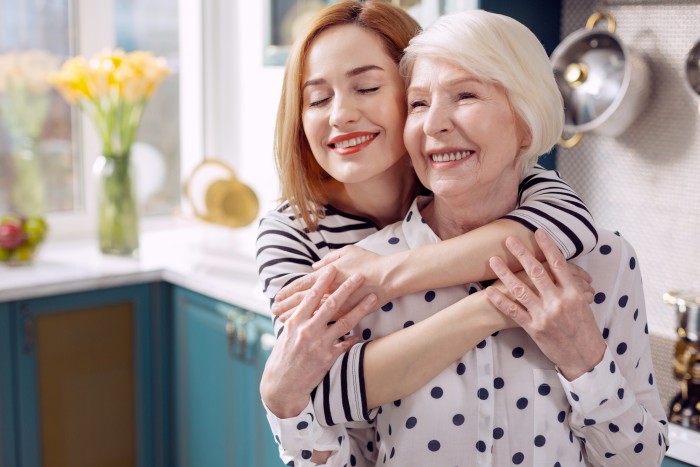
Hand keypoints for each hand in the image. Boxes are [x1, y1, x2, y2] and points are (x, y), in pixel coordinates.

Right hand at [260, 266, 377, 417]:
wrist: (281, 387)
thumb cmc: (281, 359)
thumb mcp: (284, 336)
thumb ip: (295, 320)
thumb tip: (302, 305)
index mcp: (295, 322)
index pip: (310, 297)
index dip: (322, 281)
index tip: (332, 268)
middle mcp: (307, 331)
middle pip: (330, 304)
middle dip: (347, 288)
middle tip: (359, 276)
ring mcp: (319, 345)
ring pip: (344, 322)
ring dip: (361, 308)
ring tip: (374, 298)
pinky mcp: (327, 359)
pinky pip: (346, 345)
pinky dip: (355, 338)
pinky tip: (363, 332)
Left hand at [273, 245, 389, 321]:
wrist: (389, 277)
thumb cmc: (370, 262)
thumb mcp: (348, 252)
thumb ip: (330, 258)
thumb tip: (315, 266)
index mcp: (327, 274)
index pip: (302, 284)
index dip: (288, 291)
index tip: (277, 296)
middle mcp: (328, 290)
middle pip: (301, 300)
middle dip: (286, 305)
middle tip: (274, 309)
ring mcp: (336, 303)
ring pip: (310, 312)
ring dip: (295, 316)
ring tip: (281, 319)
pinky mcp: (345, 313)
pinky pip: (325, 321)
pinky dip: (313, 323)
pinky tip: (305, 328)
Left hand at [485, 229, 604, 380]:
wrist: (584, 357)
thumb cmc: (585, 330)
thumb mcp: (584, 305)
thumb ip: (572, 287)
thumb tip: (563, 269)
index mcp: (573, 293)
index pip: (559, 264)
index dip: (548, 246)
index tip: (538, 232)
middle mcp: (558, 301)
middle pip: (537, 272)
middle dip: (522, 253)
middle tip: (509, 240)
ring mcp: (545, 315)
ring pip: (521, 289)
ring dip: (505, 273)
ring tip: (493, 260)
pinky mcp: (534, 328)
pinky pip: (514, 312)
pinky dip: (500, 301)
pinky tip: (489, 291)